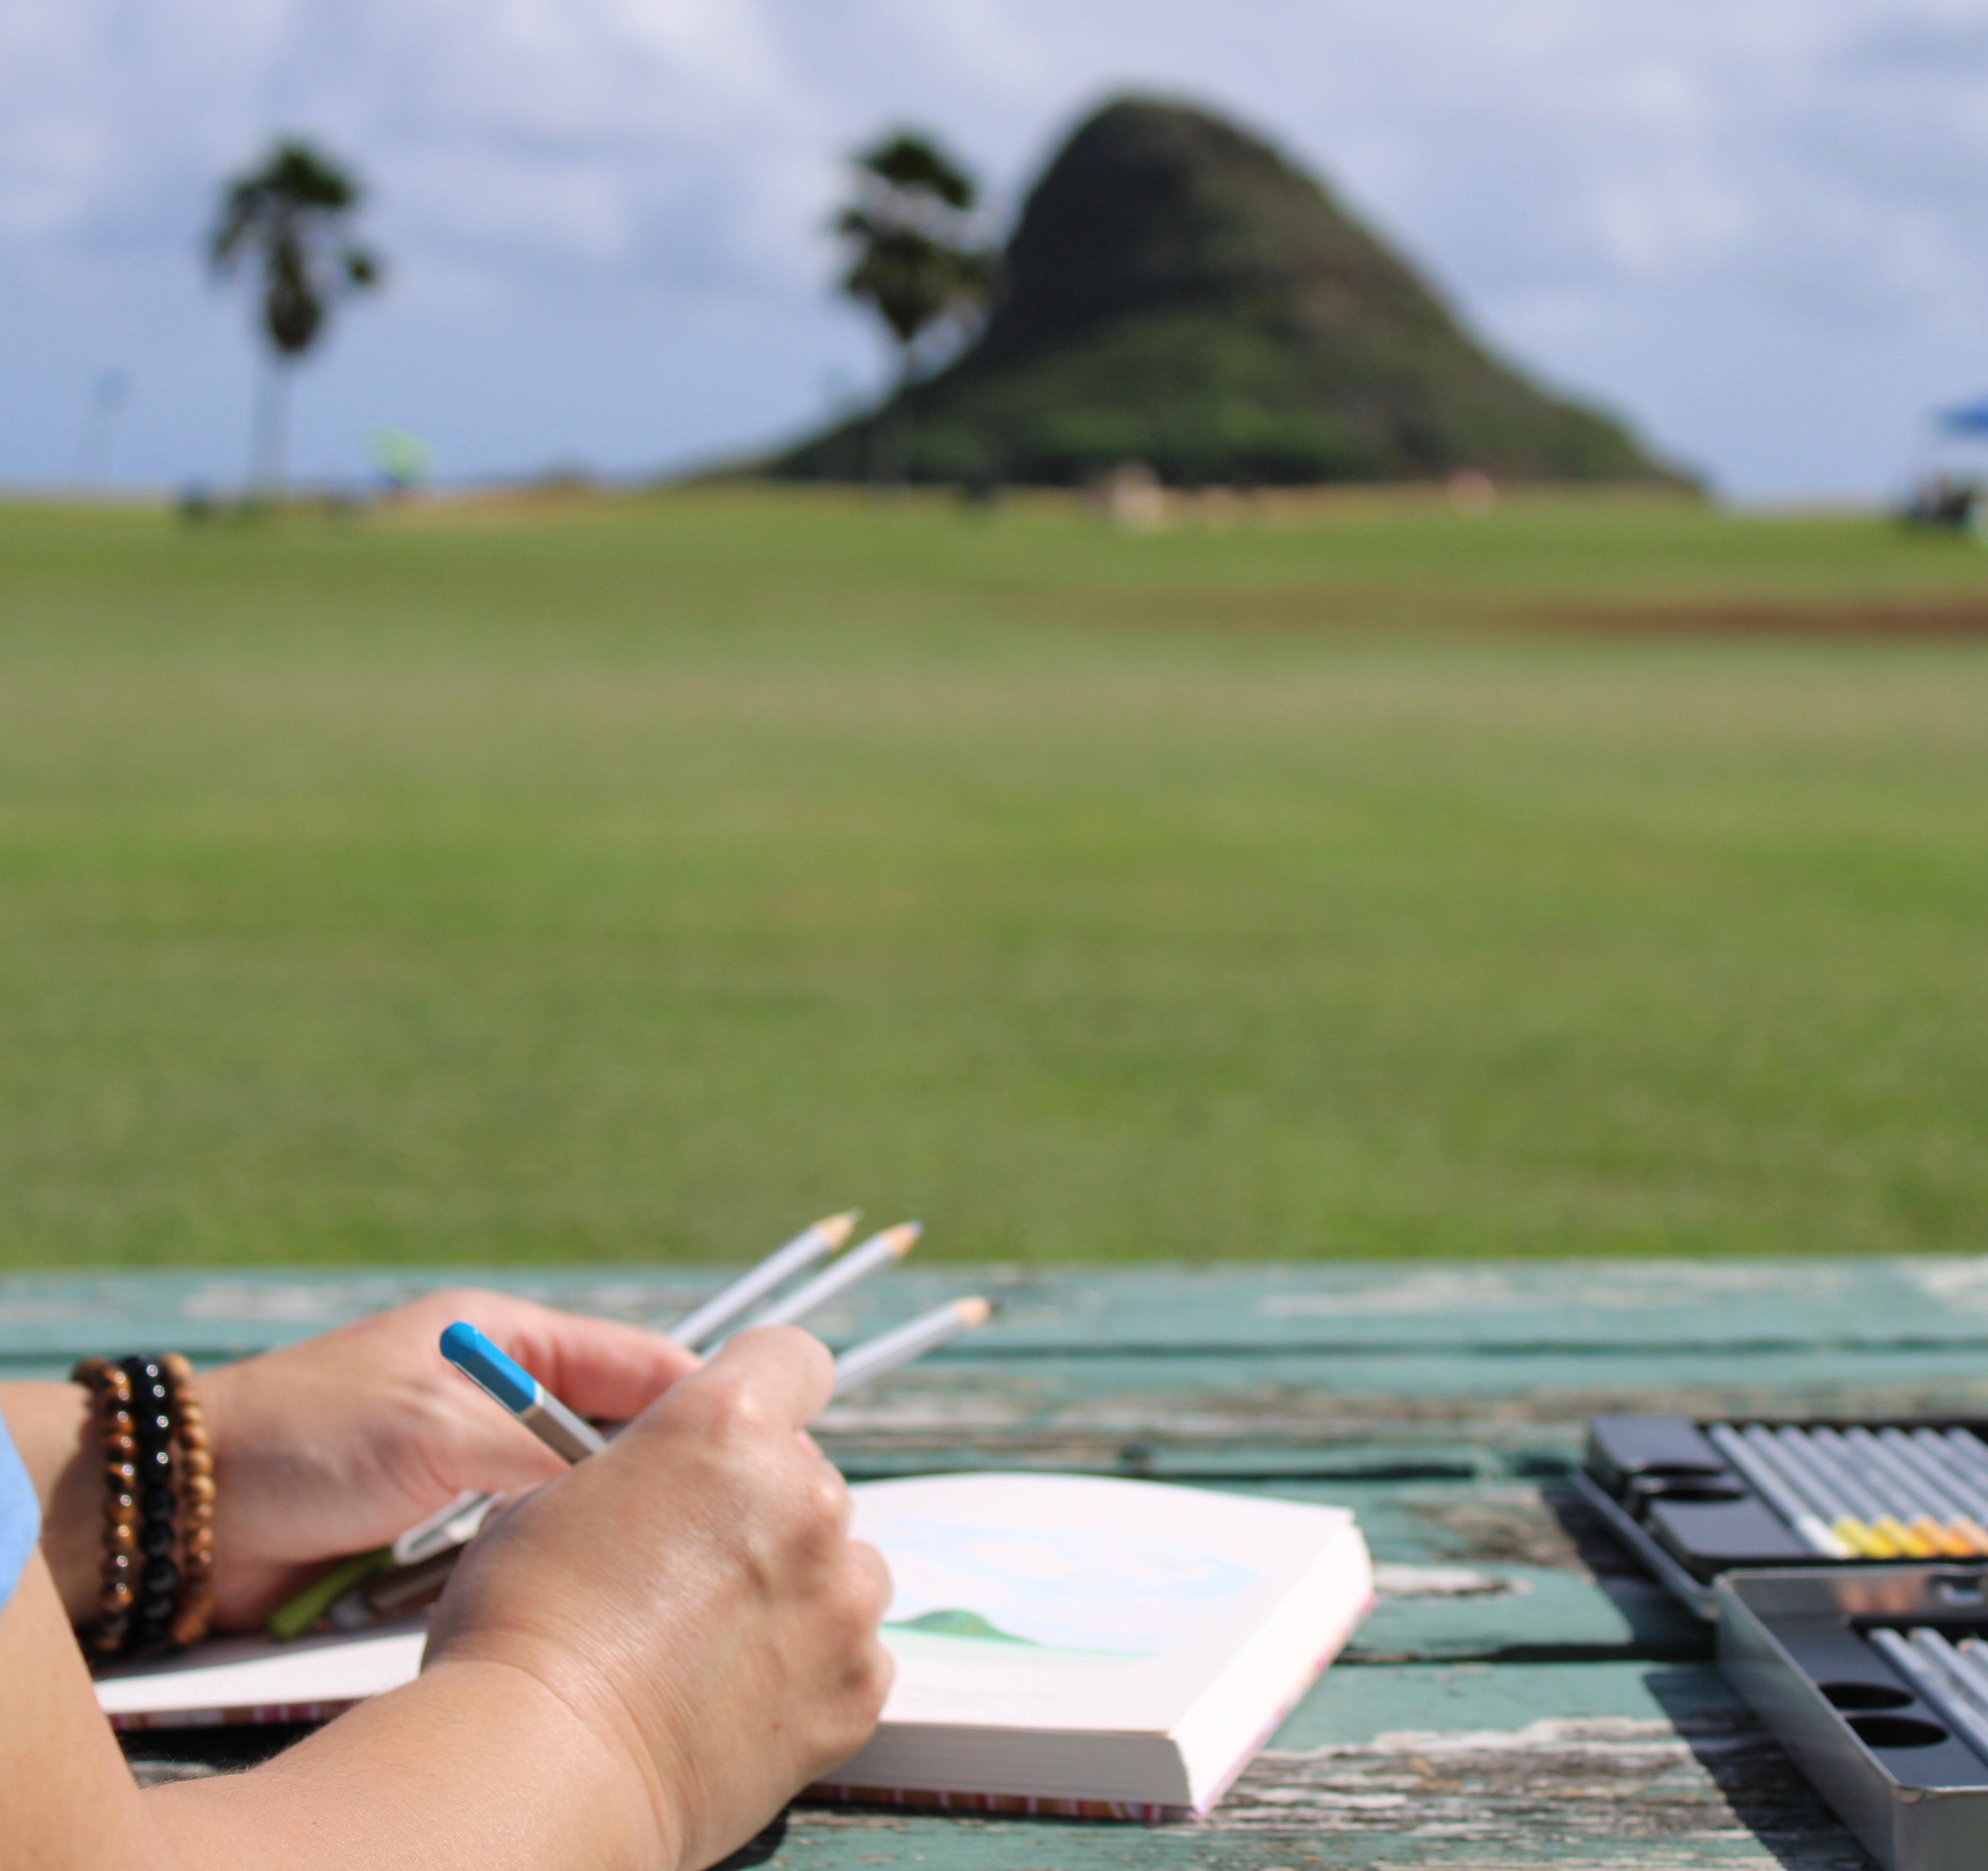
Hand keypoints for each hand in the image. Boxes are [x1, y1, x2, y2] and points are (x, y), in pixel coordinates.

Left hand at [197, 1289, 697, 1626]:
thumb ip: (545, 1451)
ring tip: (635, 1562)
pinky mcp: (438, 1527)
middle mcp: (497, 1394)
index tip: (753, 1445)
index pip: (634, 1360)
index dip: (695, 1401)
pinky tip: (563, 1587)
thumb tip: (634, 1487)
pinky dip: (535, 1562)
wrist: (182, 1512)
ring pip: (568, 1498)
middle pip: (610, 1434)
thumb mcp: (441, 1427)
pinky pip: (517, 1543)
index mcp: (504, 1337)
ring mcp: (468, 1461)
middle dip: (647, 1477)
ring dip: (583, 1528)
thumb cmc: (310, 1438)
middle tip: (704, 1523)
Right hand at [424, 1326, 893, 1870]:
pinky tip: (737, 1692)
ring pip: (844, 1564)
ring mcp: (841, 1594)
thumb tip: (657, 1481)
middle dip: (764, 1508)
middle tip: (694, 1566)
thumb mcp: (553, 1497)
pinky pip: (856, 1651)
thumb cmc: (522, 1629)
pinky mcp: (855, 1684)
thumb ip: (639, 1470)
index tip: (744, 1429)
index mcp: (728, 1427)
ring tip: (712, 1639)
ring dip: (797, 1585)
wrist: (537, 1768)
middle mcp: (802, 1497)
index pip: (792, 1359)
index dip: (768, 1387)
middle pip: (810, 1475)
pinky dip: (810, 1664)